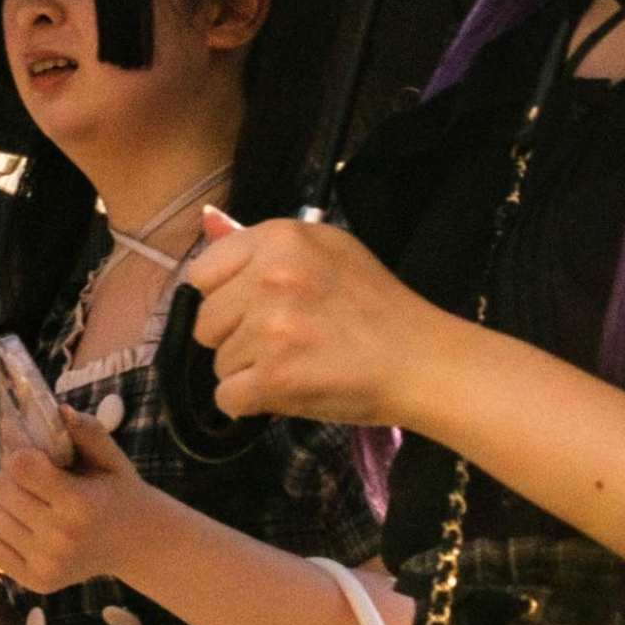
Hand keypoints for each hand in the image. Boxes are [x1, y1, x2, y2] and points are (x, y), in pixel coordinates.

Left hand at [0, 403, 157, 593]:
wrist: (135, 544)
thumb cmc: (117, 493)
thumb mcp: (112, 458)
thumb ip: (86, 431)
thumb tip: (58, 410)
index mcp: (79, 503)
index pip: (20, 467)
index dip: (23, 456)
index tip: (37, 459)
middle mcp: (60, 537)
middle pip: (1, 491)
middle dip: (11, 479)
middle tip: (32, 482)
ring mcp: (46, 563)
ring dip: (4, 504)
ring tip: (29, 503)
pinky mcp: (35, 581)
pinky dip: (0, 533)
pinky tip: (25, 528)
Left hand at [178, 214, 451, 428]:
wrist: (421, 360)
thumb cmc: (377, 305)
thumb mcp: (328, 250)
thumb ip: (265, 245)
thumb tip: (207, 221)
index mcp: (280, 239)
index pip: (203, 272)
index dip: (225, 297)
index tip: (255, 308)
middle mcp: (270, 277)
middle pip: (206, 322)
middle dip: (235, 338)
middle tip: (285, 341)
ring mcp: (270, 329)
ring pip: (218, 363)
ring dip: (250, 372)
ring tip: (297, 364)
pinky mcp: (274, 377)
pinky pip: (227, 398)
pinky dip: (252, 403)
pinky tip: (287, 390)